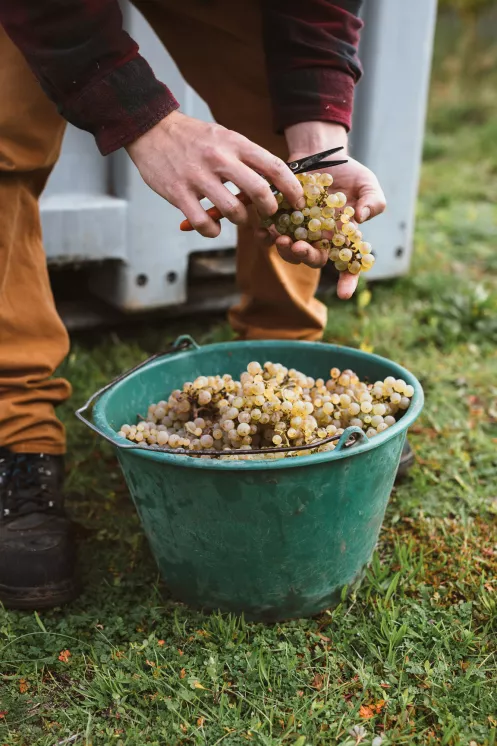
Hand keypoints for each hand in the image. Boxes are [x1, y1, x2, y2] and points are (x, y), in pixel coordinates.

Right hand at [126, 111, 304, 237]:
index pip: (274, 167)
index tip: (298, 202)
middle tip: (268, 214)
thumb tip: (274, 180)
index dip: (292, 189)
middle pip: (259, 192)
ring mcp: (198, 177)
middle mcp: (219, 159)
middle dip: (270, 210)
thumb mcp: (224, 136)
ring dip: (241, 222)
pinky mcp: (179, 193)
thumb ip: (246, 157)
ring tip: (238, 218)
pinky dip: (213, 231)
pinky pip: (204, 223)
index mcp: (235, 143)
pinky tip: (213, 227)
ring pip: (233, 212)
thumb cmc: (192, 137)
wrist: (151, 129)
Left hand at [258, 122, 386, 299]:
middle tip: (300, 248)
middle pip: (315, 260)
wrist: (320, 154)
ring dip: (286, 250)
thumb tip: (361, 218)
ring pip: (292, 252)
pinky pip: (272, 236)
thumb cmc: (349, 174)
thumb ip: (374, 201)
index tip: (345, 294)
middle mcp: (321, 240)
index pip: (349, 266)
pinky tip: (264, 232)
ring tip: (282, 239)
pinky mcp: (282, 221)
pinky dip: (267, 237)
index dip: (347, 282)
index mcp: (343, 238)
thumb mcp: (368, 184)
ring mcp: (301, 233)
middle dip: (307, 258)